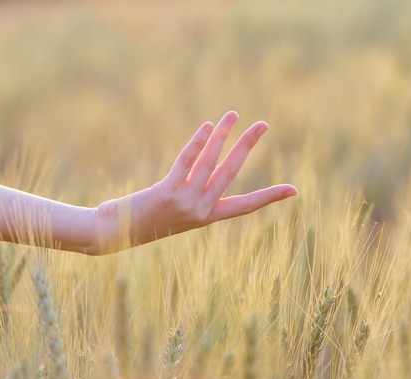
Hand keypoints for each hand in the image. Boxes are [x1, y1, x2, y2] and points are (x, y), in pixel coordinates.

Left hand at [95, 111, 296, 251]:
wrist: (116, 232)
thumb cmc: (147, 218)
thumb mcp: (177, 207)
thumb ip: (194, 188)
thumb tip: (209, 158)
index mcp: (207, 217)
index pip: (246, 206)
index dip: (270, 197)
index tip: (294, 190)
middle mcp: (200, 211)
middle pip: (231, 173)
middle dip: (248, 147)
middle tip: (263, 125)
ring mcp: (185, 202)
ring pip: (210, 163)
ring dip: (223, 135)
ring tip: (232, 115)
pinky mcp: (167, 193)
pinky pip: (187, 162)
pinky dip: (198, 142)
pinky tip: (207, 126)